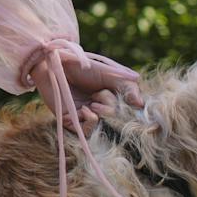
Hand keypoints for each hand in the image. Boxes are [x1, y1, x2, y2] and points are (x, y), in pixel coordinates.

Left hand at [20, 40, 144, 133]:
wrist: (55, 64)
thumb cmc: (80, 67)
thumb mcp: (108, 74)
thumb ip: (126, 87)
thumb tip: (141, 104)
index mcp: (111, 99)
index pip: (128, 112)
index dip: (129, 108)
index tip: (128, 100)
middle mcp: (100, 110)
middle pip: (117, 121)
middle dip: (111, 107)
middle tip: (99, 95)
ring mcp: (86, 117)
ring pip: (104, 128)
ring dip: (102, 115)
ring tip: (92, 103)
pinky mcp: (72, 122)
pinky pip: (87, 132)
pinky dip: (90, 122)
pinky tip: (85, 109)